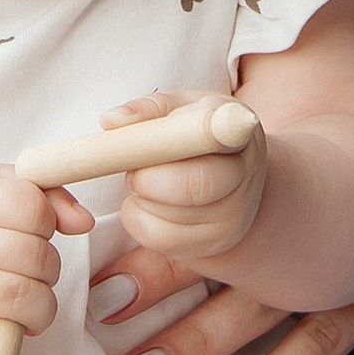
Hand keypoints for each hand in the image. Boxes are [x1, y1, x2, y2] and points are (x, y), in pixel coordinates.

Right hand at [0, 166, 87, 354]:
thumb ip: (45, 193)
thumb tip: (83, 222)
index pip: (26, 204)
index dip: (45, 218)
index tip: (36, 227)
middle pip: (31, 255)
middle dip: (48, 265)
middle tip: (34, 270)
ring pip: (16, 300)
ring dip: (39, 307)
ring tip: (28, 302)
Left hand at [104, 88, 268, 267]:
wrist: (234, 180)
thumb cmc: (201, 138)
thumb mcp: (183, 109)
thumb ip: (150, 109)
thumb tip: (111, 120)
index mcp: (237, 130)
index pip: (221, 134)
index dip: (198, 136)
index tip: (174, 137)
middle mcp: (242, 177)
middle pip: (194, 186)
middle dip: (149, 178)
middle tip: (134, 168)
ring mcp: (230, 218)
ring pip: (167, 217)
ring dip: (141, 198)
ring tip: (148, 180)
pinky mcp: (208, 245)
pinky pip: (156, 237)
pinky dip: (138, 218)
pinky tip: (149, 202)